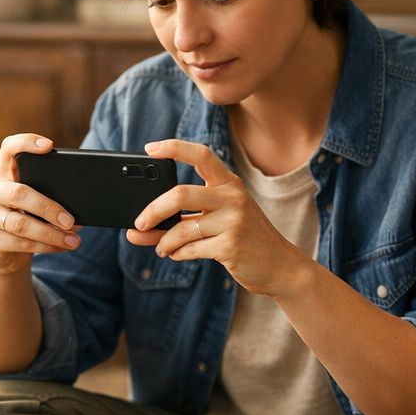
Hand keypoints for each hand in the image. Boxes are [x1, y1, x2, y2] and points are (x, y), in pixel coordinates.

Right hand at [0, 134, 81, 273]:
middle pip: (19, 193)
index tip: (48, 145)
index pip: (9, 149)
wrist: (3, 250)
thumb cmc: (25, 217)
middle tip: (70, 220)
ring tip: (73, 240)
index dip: (26, 143)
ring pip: (21, 224)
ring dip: (51, 234)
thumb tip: (80, 212)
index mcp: (3, 173)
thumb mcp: (33, 202)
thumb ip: (49, 196)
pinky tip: (61, 247)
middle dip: (48, 207)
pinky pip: (22, 243)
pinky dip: (46, 246)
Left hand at [129, 139, 303, 296]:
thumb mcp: (220, 220)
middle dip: (153, 210)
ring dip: (164, 241)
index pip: (201, 155)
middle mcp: (233, 197)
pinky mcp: (231, 246)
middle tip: (139, 222)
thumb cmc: (244, 238)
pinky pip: (191, 249)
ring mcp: (234, 221)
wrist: (279, 266)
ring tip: (161, 248)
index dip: (174, 148)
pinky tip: (176, 254)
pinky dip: (177, 253)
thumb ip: (183, 219)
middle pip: (181, 194)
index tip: (150, 149)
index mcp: (229, 183)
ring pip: (182, 228)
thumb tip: (136, 230)